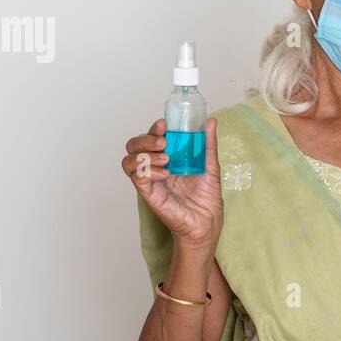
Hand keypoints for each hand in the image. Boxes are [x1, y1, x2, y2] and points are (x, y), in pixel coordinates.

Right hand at [122, 117, 222, 247]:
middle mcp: (154, 166)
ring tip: (166, 159)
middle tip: (164, 141)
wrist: (207, 220)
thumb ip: (208, 144)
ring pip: (129, 160)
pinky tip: (164, 174)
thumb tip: (210, 121)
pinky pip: (137, 177)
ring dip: (145, 154)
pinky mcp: (148, 193)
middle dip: (145, 139)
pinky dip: (148, 171)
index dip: (154, 128)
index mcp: (167, 156)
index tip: (164, 124)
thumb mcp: (210, 165)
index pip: (151, 137)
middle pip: (134, 145)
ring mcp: (150, 179)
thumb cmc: (207, 195)